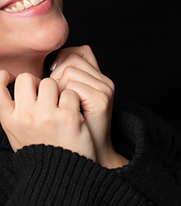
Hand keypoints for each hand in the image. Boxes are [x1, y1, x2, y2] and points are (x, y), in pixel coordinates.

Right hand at [0, 70, 95, 159]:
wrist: (62, 176)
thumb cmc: (41, 153)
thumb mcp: (18, 135)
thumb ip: (13, 114)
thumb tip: (7, 88)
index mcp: (10, 120)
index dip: (5, 77)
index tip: (13, 77)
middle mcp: (25, 116)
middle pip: (27, 78)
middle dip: (37, 83)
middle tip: (46, 95)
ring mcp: (46, 115)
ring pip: (50, 83)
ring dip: (57, 91)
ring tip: (61, 107)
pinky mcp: (67, 116)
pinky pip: (70, 93)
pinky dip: (74, 101)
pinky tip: (73, 114)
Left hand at [50, 45, 127, 167]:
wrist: (91, 154)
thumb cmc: (74, 128)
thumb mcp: (70, 100)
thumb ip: (66, 80)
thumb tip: (51, 64)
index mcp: (99, 78)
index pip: (78, 51)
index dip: (62, 59)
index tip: (53, 75)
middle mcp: (104, 81)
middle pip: (71, 58)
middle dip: (56, 75)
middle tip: (57, 97)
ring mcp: (104, 89)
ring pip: (70, 70)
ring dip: (58, 86)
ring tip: (62, 105)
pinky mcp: (101, 99)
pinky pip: (72, 86)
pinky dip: (64, 97)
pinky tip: (68, 111)